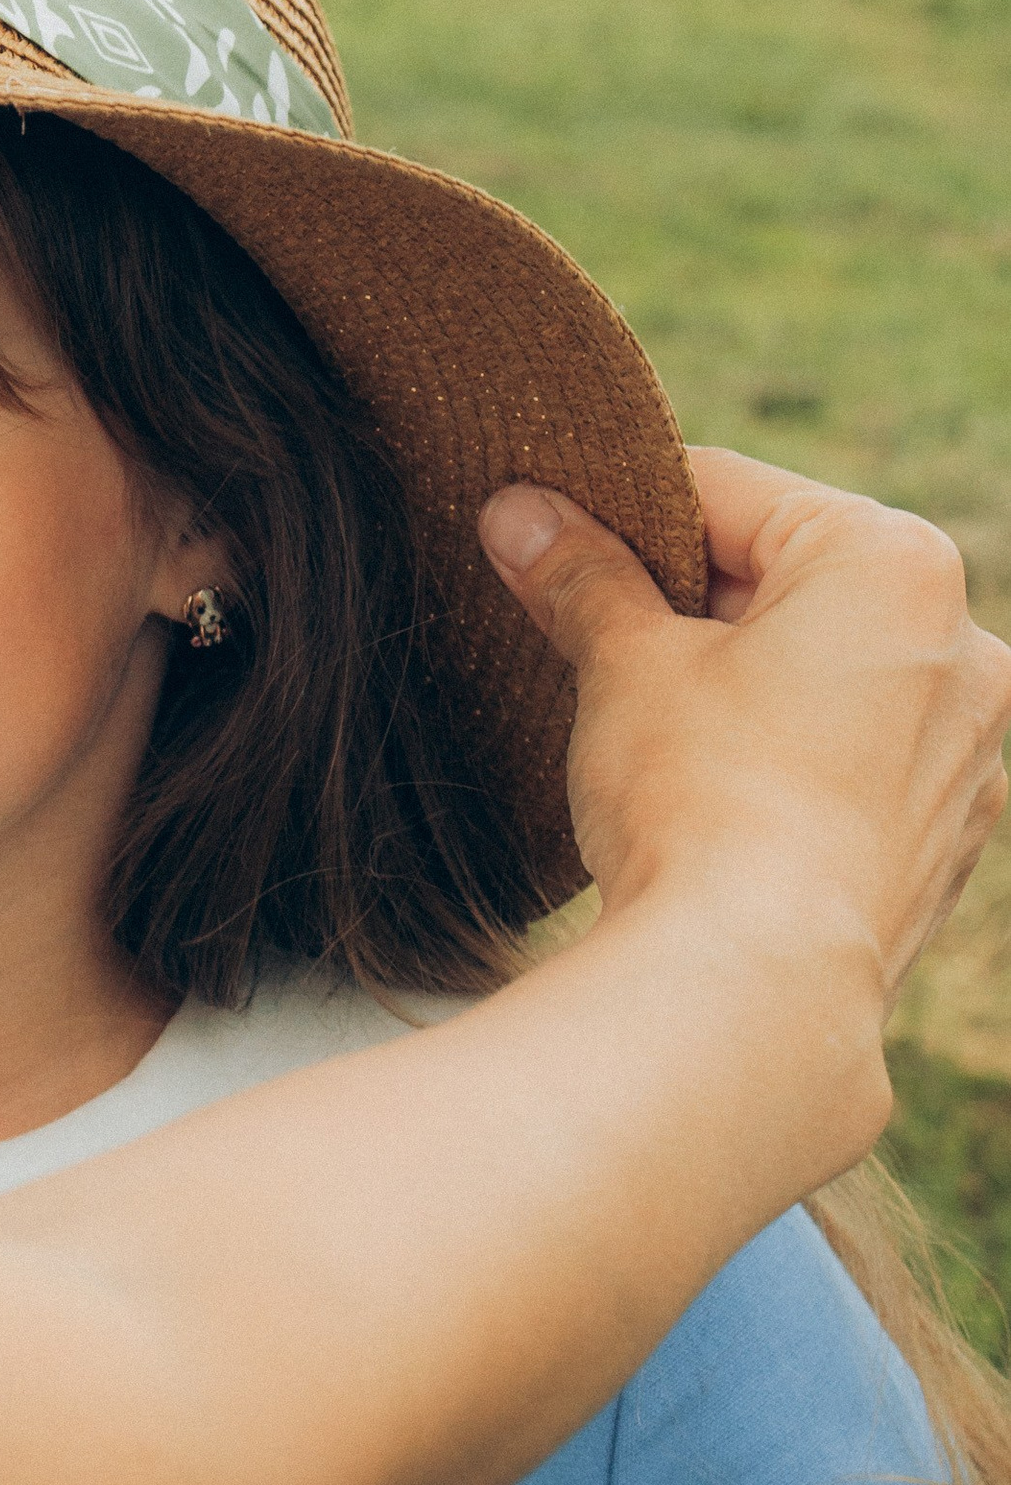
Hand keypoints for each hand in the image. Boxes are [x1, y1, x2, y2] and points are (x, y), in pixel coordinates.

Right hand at [479, 449, 1009, 1012]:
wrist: (758, 990)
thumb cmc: (702, 801)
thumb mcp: (623, 665)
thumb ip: (580, 577)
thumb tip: (518, 512)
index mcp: (895, 565)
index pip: (731, 494)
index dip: (625, 511)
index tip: (554, 533)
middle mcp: (964, 646)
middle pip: (792, 583)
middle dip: (688, 604)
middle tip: (590, 636)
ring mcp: (969, 752)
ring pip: (830, 676)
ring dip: (744, 682)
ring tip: (650, 728)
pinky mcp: (948, 839)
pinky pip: (858, 761)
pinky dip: (791, 759)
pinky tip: (716, 799)